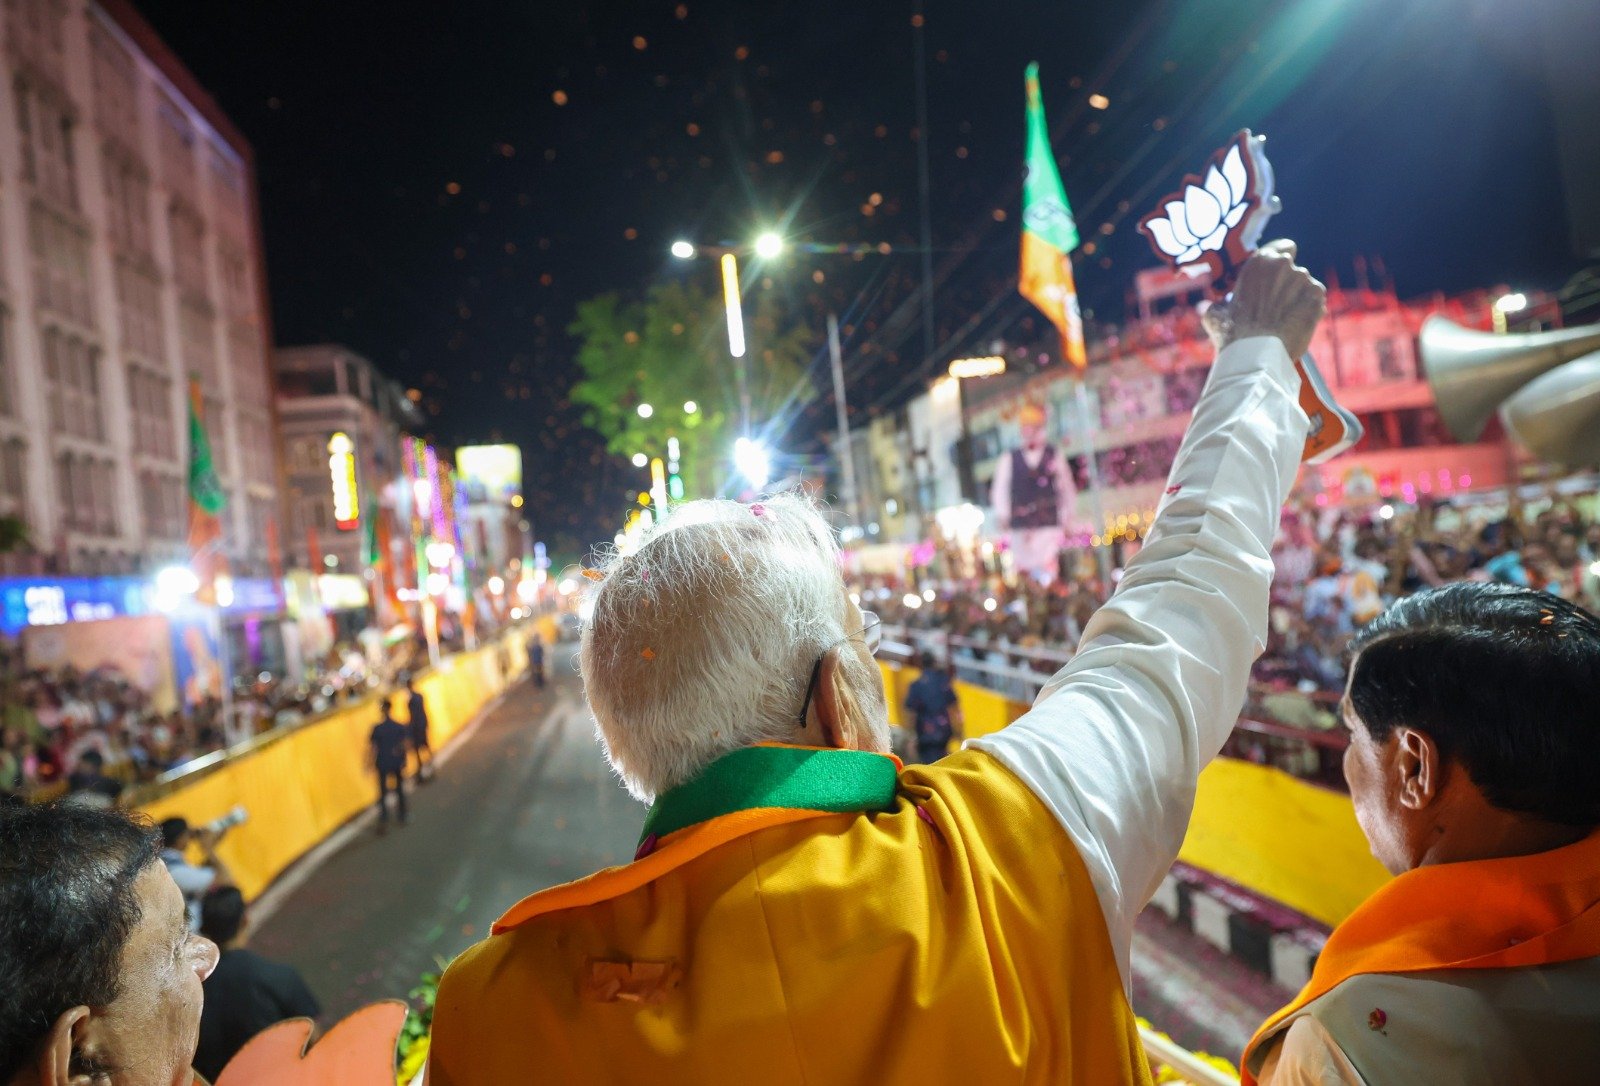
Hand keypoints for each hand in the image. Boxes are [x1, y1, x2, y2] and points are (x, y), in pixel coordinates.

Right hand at [1202, 239, 1326, 359]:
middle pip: (1293, 270)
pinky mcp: (1317, 296)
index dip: (1282, 260)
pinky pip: (1315, 300)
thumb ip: (1220, 302)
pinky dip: (1309, 310)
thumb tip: (1216, 305)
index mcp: (1259, 262)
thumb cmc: (1233, 334)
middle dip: (1287, 285)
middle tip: (1275, 307)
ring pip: (1304, 286)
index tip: (1278, 275)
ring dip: (1297, 299)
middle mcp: (1284, 264)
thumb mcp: (1214, 313)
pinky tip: (1294, 324)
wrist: (1256, 355)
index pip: (1283, 247)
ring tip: (1283, 321)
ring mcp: (1304, 279)